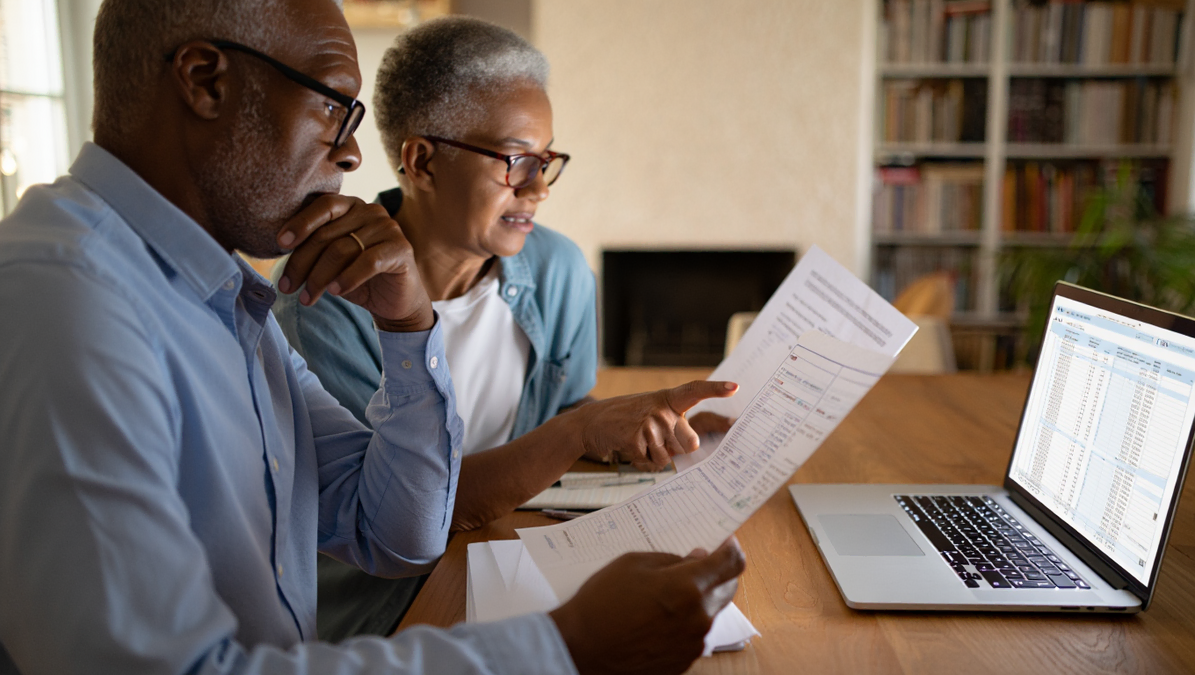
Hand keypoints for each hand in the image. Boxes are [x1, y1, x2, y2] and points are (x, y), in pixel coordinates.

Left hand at [275, 194, 432, 331]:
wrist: (394, 301)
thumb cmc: (357, 277)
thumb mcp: (330, 260)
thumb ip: (313, 247)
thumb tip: (281, 246)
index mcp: (351, 206)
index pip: (323, 206)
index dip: (300, 223)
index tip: (280, 244)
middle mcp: (371, 211)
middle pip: (327, 234)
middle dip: (302, 263)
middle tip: (287, 287)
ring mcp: (388, 228)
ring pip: (342, 250)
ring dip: (319, 278)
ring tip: (307, 298)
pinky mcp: (401, 249)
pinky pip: (368, 262)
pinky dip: (347, 278)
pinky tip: (335, 292)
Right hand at [549, 538, 745, 674]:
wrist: (580, 649)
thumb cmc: (601, 603)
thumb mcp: (633, 564)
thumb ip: (671, 559)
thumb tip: (696, 559)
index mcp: (688, 587)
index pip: (732, 563)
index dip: (732, 549)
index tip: (727, 543)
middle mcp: (698, 618)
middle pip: (727, 588)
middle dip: (716, 573)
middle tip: (694, 565)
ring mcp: (693, 643)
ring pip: (710, 612)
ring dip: (699, 599)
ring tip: (665, 596)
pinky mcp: (683, 661)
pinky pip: (695, 634)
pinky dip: (685, 621)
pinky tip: (659, 618)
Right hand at [578, 380, 737, 470]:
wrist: (591, 423)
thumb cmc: (627, 421)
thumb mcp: (653, 415)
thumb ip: (674, 428)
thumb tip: (692, 449)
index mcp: (669, 399)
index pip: (695, 390)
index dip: (716, 389)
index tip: (735, 387)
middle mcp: (663, 408)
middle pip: (690, 444)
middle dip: (675, 450)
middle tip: (654, 440)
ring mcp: (649, 422)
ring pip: (668, 458)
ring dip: (653, 457)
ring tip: (638, 442)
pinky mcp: (636, 438)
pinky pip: (650, 463)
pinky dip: (640, 461)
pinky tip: (628, 446)